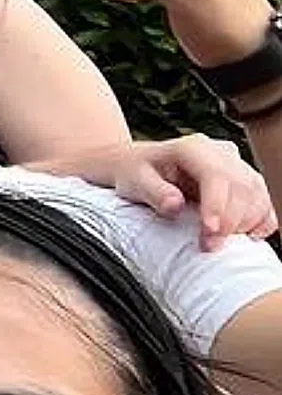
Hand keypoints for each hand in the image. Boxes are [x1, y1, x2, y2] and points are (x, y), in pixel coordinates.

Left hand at [103, 134, 276, 249]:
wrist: (137, 164)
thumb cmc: (134, 171)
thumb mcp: (133, 180)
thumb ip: (154, 192)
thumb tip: (175, 206)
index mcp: (193, 148)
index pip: (216, 176)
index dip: (218, 206)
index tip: (209, 232)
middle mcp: (220, 152)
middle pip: (242, 186)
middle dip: (231, 221)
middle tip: (209, 246)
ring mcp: (235, 165)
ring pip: (257, 193)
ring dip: (246, 222)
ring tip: (219, 242)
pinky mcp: (242, 180)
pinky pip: (261, 199)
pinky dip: (261, 219)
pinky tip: (248, 236)